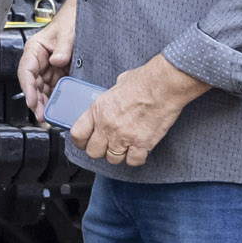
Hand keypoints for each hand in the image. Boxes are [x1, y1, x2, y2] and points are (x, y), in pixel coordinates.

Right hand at [16, 0, 77, 115]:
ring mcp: (49, 67)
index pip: (26, 71)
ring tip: (47, 116)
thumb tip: (57, 61)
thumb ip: (63, 47)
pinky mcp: (60, 72)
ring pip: (42, 89)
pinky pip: (55, 88)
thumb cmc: (71, 20)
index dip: (27, 87)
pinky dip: (55, 98)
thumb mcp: (68, 32)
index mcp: (35, 49)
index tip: (32, 100)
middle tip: (41, 115)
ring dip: (44, 102)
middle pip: (33, 84)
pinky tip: (57, 107)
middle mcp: (40, 60)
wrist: (83, 16)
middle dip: (36, 100)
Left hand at [66, 55, 204, 170]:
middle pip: (93, 151)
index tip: (85, 143)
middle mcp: (107, 126)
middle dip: (100, 150)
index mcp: (98, 110)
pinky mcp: (141, 144)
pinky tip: (139, 151)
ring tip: (126, 147)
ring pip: (112, 159)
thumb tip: (113, 100)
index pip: (78, 134)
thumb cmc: (144, 81)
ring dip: (119, 155)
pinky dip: (136, 158)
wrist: (163, 86)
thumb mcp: (117, 85)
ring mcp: (123, 137)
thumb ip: (111, 98)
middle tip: (108, 146)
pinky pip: (133, 161)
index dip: (80, 142)